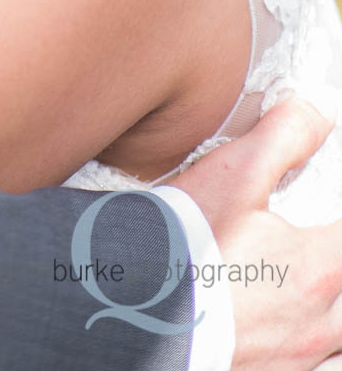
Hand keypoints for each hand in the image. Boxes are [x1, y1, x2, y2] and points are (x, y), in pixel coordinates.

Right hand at [170, 99, 341, 368]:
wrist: (134, 314)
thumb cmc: (183, 247)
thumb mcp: (233, 175)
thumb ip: (284, 136)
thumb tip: (319, 110)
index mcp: (320, 269)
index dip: (338, 214)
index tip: (325, 204)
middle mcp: (318, 323)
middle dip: (336, 262)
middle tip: (314, 244)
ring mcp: (295, 359)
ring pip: (337, 334)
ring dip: (328, 308)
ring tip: (296, 281)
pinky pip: (311, 359)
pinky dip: (304, 339)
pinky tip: (272, 321)